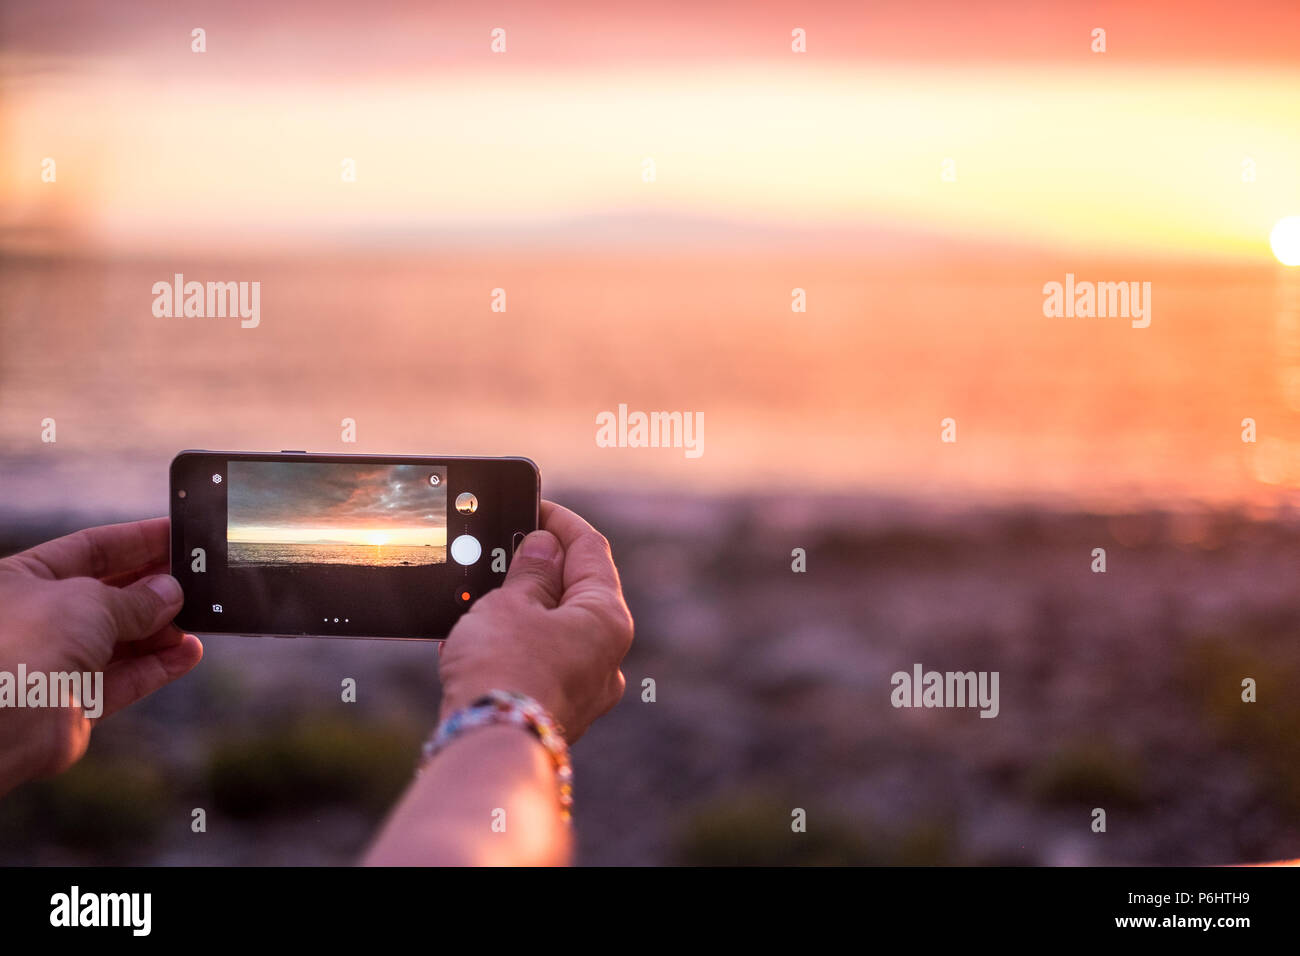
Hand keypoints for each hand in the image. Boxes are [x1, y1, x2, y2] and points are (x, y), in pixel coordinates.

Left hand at [0, 518, 202, 793]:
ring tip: (197, 618)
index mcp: (19, 580)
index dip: (134, 541)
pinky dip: (157, 667)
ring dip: (161, 629)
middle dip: (152, 588)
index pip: (87, 549)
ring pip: (119, 640)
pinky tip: (188, 653)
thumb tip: (169, 592)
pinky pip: (124, 680)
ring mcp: (53, 663)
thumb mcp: (90, 600)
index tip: (174, 536)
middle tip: (194, 579)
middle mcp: (34, 620)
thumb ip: (136, 597)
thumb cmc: (23, 644)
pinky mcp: (73, 703)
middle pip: (106, 595)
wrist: (4, 722)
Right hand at [437, 500, 633, 742]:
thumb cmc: (504, 669)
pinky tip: (483, 637)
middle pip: (579, 591)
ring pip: (559, 630)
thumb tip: (544, 545)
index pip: (591, 549)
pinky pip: (543, 663)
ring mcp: (588, 689)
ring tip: (485, 592)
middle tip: (504, 548)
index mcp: (608, 618)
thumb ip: (530, 570)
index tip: (533, 505)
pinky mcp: (561, 712)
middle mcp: (609, 655)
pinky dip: (518, 643)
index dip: (559, 521)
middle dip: (540, 567)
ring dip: (525, 607)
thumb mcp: (511, 604)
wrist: (488, 747)